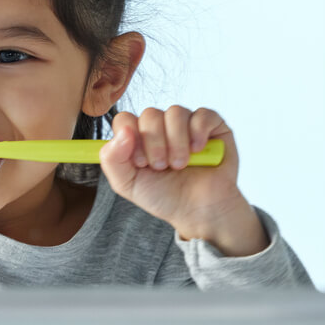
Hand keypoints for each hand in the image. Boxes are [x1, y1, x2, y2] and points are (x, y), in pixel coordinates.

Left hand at [100, 106, 267, 256]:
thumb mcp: (126, 183)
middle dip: (155, 143)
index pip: (125, 119)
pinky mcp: (213, 127)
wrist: (198, 212)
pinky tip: (197, 151)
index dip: (130, 138)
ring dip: (176, 141)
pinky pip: (203, 115)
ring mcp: (187, 124)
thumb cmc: (164, 196)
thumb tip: (123, 131)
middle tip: (162, 166)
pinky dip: (198, 133)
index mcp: (138, 137)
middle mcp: (161, 127)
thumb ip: (111, 158)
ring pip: (176, 112)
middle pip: (150, 114)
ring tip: (180, 164)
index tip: (140, 163)